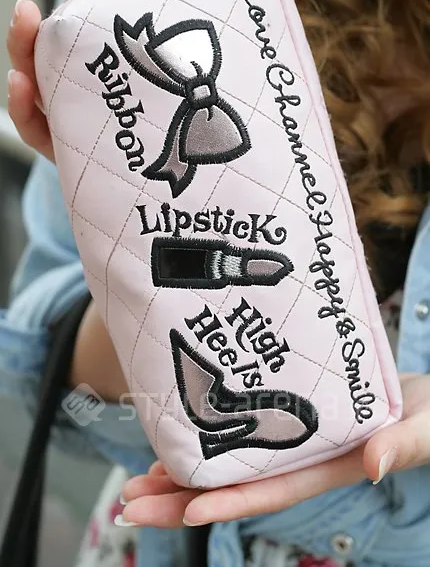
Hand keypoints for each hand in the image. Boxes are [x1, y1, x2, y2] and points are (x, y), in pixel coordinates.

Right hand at [7, 0, 191, 161]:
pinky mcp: (60, 144)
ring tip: (27, 16)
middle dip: (63, 2)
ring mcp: (63, 106)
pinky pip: (34, 126)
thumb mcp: (159, 59)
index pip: (88, 4)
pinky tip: (23, 83)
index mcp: (96, 50)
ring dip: (25, 42)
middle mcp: (74, 73)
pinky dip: (23, 105)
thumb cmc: (150, 112)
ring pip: (33, 72)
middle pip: (55, 34)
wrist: (150, 171)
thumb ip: (163, 3)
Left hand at [117, 373, 429, 527]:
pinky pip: (241, 438)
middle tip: (130, 504)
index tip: (185, 509)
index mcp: (328, 466)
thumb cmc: (427, 417)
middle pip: (234, 487)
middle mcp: (300, 460)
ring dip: (182, 475)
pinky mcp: (287, 420)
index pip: (270, 491)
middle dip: (181, 499)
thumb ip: (402, 446)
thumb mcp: (423, 430)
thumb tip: (373, 465)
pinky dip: (207, 443)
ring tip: (138, 481)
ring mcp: (290, 443)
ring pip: (229, 465)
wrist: (422, 401)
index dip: (228, 501)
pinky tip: (177, 444)